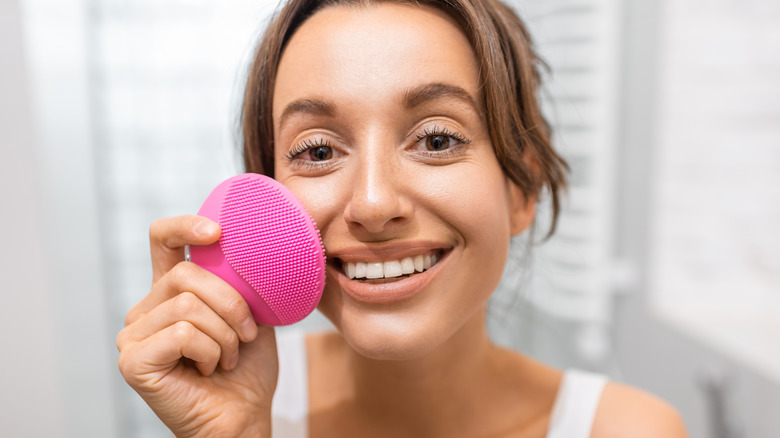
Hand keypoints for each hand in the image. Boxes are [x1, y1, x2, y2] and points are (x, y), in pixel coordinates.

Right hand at [117, 215, 277, 437]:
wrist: (243, 417)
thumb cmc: (246, 369)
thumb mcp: (250, 313)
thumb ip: (239, 281)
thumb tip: (253, 246)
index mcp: (171, 292)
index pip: (163, 240)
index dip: (185, 226)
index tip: (218, 232)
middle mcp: (146, 309)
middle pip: (186, 276)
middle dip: (230, 303)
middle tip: (246, 333)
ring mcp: (134, 335)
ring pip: (187, 305)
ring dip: (224, 334)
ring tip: (228, 357)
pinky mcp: (133, 360)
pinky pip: (183, 333)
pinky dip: (210, 351)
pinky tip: (211, 370)